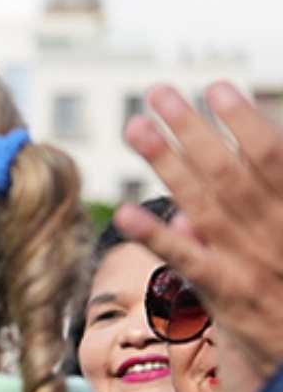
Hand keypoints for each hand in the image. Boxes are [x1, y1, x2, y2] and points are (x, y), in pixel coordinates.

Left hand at [118, 83, 282, 391]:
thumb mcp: (277, 262)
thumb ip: (242, 231)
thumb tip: (186, 207)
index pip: (276, 158)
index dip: (245, 120)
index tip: (216, 86)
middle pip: (234, 172)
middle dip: (194, 130)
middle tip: (158, 93)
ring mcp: (260, 268)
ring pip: (211, 206)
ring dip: (170, 164)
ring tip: (136, 128)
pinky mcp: (236, 305)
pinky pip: (193, 265)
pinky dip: (160, 238)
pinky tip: (124, 214)